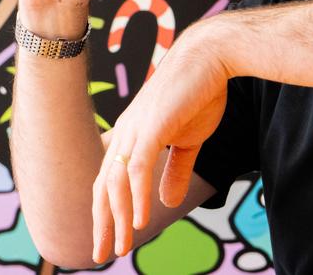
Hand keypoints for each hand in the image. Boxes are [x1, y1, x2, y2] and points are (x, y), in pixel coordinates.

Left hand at [91, 23, 228, 261]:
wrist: (211, 57)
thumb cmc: (201, 92)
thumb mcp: (188, 139)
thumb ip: (175, 169)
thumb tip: (164, 203)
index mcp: (133, 133)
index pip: (109, 177)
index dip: (105, 210)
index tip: (106, 238)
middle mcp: (127, 131)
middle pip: (104, 184)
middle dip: (102, 222)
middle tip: (101, 255)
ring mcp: (137, 128)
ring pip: (117, 182)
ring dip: (117, 218)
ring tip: (119, 247)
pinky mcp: (152, 126)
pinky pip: (137, 169)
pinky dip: (136, 197)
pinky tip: (138, 222)